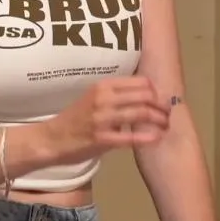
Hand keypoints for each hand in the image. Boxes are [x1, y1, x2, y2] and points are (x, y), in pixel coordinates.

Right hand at [45, 76, 171, 162]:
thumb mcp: (94, 98)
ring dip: (159, 120)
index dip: (156, 91)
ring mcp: (103, 118)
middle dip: (161, 106)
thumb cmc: (76, 118)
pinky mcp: (102, 138)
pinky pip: (132, 137)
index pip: (141, 82)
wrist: (51, 138)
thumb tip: (146, 96)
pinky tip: (157, 138)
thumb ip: (117, 96)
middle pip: (145, 96)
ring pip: (142, 113)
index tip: (160, 101)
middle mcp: (104, 98)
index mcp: (104, 85)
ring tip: (166, 126)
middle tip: (167, 114)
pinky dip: (148, 137)